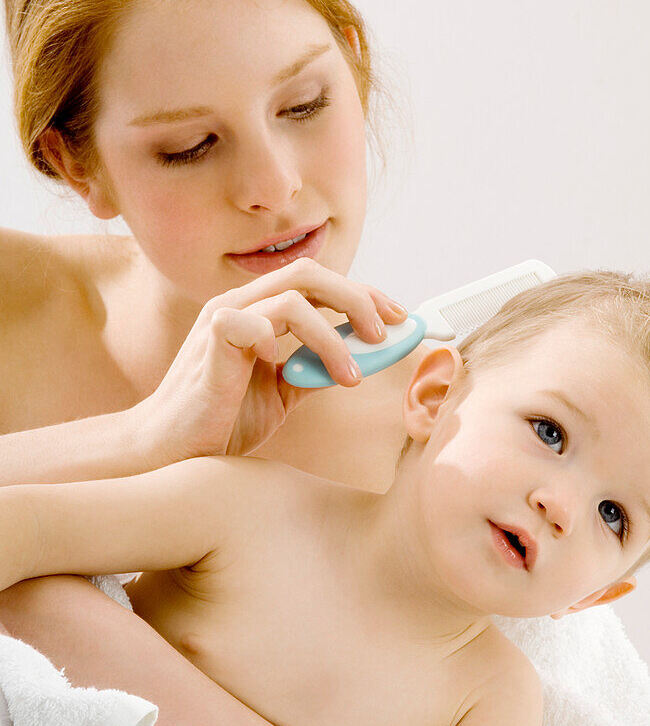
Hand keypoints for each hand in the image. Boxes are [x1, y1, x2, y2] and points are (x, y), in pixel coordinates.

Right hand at [137, 258, 406, 464]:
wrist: (175, 452)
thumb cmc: (223, 420)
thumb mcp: (283, 391)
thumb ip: (315, 368)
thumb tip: (363, 356)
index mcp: (259, 309)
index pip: (318, 282)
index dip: (362, 294)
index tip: (398, 318)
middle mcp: (242, 303)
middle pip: (310, 274)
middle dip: (357, 299)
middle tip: (385, 335)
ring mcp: (223, 316)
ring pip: (293, 298)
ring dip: (333, 337)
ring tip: (350, 376)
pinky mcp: (211, 339)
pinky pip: (253, 322)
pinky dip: (280, 342)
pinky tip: (288, 374)